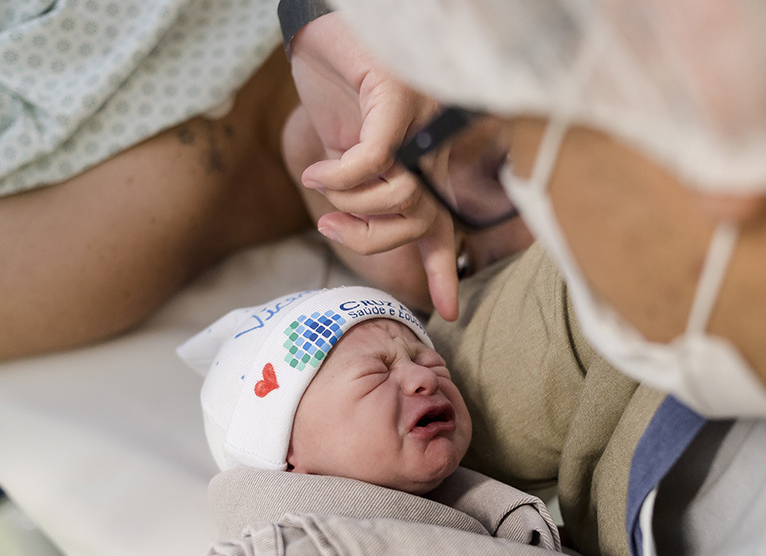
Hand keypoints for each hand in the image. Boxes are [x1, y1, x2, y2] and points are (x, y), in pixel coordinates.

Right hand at [288, 13, 459, 319]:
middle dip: (371, 238)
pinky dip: (340, 175)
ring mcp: (421, 122)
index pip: (442, 224)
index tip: (446, 312)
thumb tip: (351, 231)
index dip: (444, 269)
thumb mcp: (348, 151)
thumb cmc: (338, 89)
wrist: (325, 32)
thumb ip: (361, 189)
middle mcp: (433, 145)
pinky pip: (373, 161)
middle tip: (331, 230)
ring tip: (321, 185)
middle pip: (418, 219)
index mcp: (426, 163)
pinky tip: (319, 168)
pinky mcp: (398, 97)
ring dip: (350, 203)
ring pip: (398, 195)